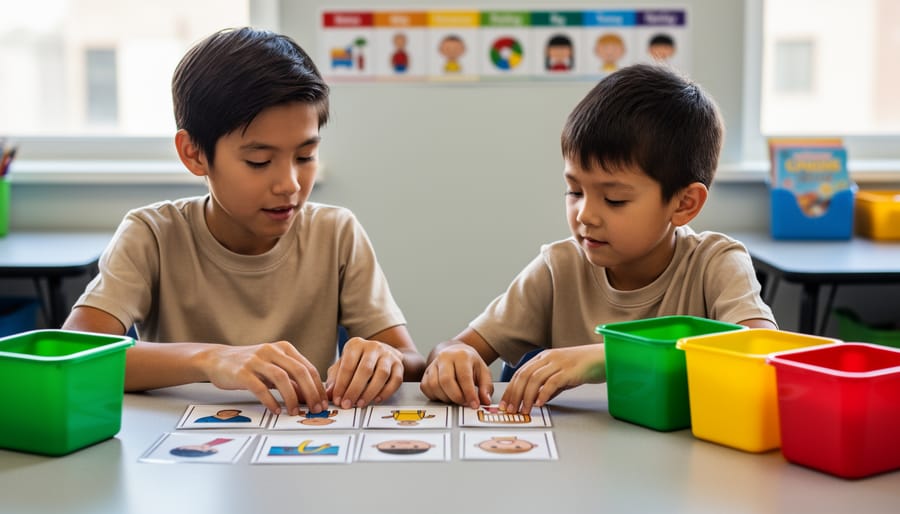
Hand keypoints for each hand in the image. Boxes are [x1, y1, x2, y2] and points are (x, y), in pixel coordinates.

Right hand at [200, 341, 327, 415]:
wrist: (217, 359)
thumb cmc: (249, 366)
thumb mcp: (272, 368)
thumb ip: (290, 380)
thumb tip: (310, 397)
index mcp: (283, 348)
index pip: (307, 367)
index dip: (318, 386)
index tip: (323, 402)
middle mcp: (271, 351)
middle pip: (298, 371)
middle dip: (310, 392)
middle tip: (315, 409)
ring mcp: (256, 360)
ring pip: (281, 378)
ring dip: (291, 397)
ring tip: (295, 412)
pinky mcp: (242, 372)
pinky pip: (260, 388)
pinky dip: (270, 401)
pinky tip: (276, 410)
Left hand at [325, 337, 403, 408]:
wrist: (383, 353)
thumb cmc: (359, 361)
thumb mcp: (344, 364)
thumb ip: (335, 378)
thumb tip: (329, 394)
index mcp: (356, 345)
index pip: (348, 365)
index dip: (341, 384)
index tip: (337, 399)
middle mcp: (373, 347)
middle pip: (365, 370)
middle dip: (354, 390)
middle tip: (347, 404)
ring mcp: (388, 355)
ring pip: (382, 374)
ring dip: (370, 392)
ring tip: (360, 403)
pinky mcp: (399, 364)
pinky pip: (396, 380)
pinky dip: (386, 392)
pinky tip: (377, 399)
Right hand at [420, 343, 492, 409]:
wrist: (455, 353)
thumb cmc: (470, 363)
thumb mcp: (483, 372)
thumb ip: (486, 387)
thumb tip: (485, 400)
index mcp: (461, 355)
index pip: (464, 376)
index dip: (469, 393)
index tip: (474, 404)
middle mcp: (445, 358)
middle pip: (446, 381)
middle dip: (456, 397)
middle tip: (464, 403)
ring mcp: (433, 364)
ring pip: (434, 385)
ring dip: (445, 397)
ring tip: (455, 398)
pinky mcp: (426, 372)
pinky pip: (426, 387)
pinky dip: (435, 396)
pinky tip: (445, 395)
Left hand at [499, 345, 604, 413]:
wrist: (604, 358)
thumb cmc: (584, 366)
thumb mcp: (562, 375)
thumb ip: (549, 386)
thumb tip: (539, 400)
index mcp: (543, 358)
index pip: (520, 373)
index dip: (511, 389)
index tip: (505, 404)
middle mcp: (548, 358)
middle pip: (524, 376)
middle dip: (514, 395)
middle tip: (510, 410)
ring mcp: (558, 363)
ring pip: (535, 379)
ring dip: (527, 397)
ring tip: (524, 410)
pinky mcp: (569, 370)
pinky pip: (552, 382)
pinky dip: (544, 394)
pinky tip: (540, 404)